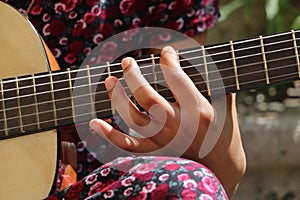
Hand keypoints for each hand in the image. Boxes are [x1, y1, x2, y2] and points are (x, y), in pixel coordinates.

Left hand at [89, 46, 245, 196]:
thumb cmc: (225, 131)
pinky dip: (109, 135)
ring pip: (133, 118)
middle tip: (127, 61)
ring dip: (117, 98)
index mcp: (198, 110)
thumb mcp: (226, 104)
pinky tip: (94, 122)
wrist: (222, 166)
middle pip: (147, 97)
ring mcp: (164, 140)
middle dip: (133, 75)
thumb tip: (203, 59)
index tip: (165, 53)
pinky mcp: (156, 151)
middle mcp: (178, 125)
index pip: (176, 78)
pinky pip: (128, 145)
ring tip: (110, 80)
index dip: (167, 61)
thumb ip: (215, 81)